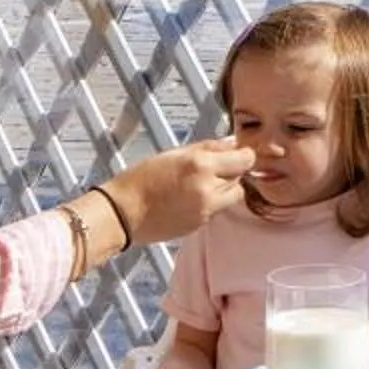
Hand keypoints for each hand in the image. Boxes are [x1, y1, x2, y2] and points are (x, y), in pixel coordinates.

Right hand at [104, 139, 258, 242]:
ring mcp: (206, 210)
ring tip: (202, 183)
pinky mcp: (200, 225)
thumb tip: (232, 143)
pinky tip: (190, 198)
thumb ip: (208, 148)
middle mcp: (207, 189)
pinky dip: (212, 202)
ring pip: (232, 196)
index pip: (244, 160)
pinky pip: (218, 210)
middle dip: (232, 172)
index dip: (244, 155)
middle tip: (214, 168)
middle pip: (240, 179)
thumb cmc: (142, 179)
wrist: (123, 213)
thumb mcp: (174, 154)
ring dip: (225, 189)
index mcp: (200, 165)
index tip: (239, 154)